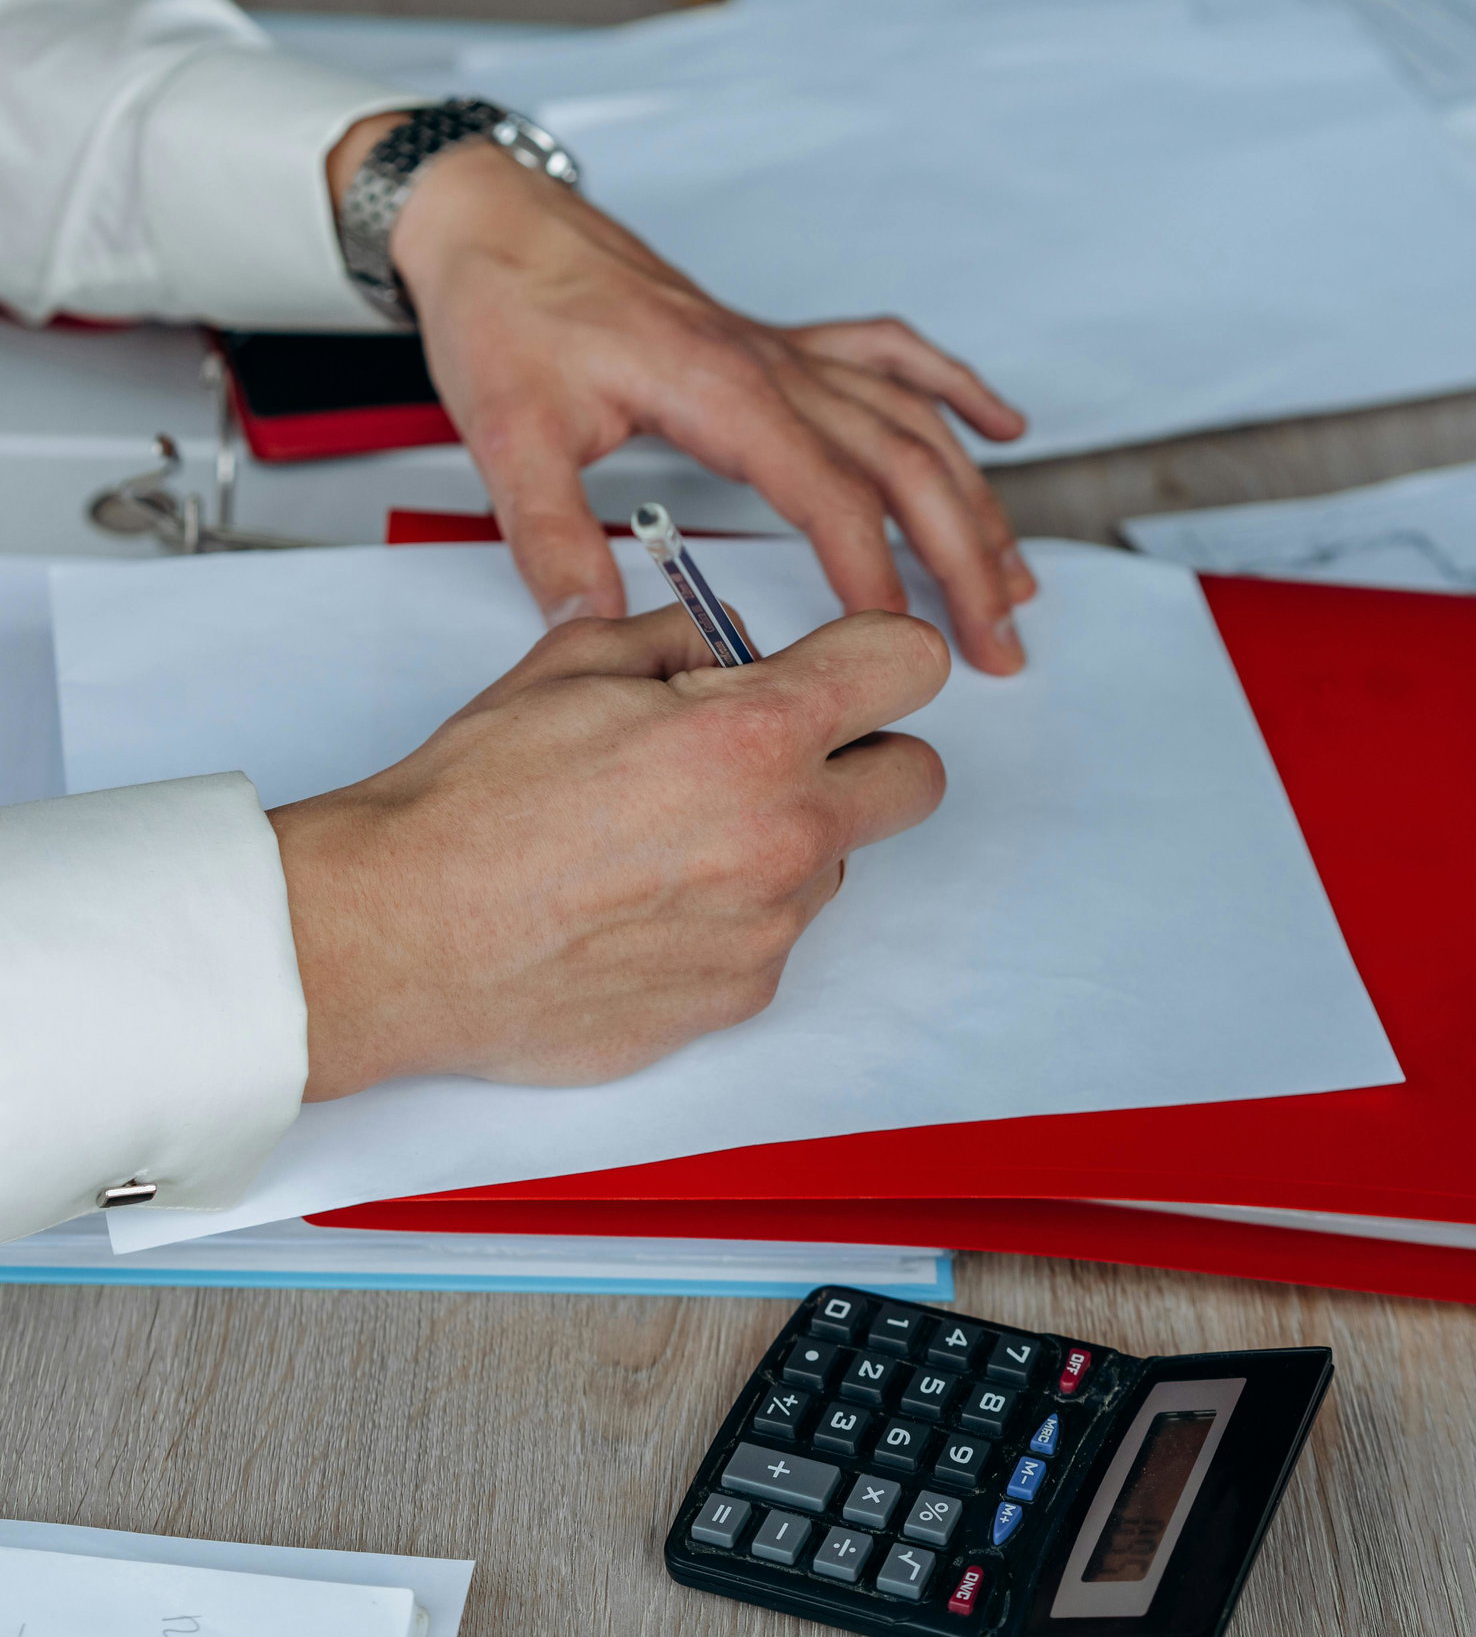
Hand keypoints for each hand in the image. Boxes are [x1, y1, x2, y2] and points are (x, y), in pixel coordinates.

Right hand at [268, 603, 947, 1099]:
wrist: (400, 934)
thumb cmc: (468, 803)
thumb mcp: (571, 663)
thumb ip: (681, 640)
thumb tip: (733, 646)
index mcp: (753, 734)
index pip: (909, 666)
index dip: (878, 656)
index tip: (849, 667)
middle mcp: (783, 835)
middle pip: (915, 779)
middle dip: (862, 753)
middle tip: (775, 753)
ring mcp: (768, 927)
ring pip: (837, 863)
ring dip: (785, 840)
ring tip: (669, 839)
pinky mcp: (739, 997)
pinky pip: (774, 936)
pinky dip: (732, 914)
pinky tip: (642, 905)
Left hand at [328, 117, 1032, 673]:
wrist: (492, 220)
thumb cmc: (503, 310)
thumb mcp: (506, 433)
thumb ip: (547, 537)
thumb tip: (586, 627)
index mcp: (720, 388)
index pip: (830, 494)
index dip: (874, 573)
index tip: (896, 643)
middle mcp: (773, 364)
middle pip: (906, 462)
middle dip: (965, 557)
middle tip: (998, 644)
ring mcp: (784, 351)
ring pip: (915, 421)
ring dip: (976, 501)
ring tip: (1017, 580)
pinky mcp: (776, 344)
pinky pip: (891, 358)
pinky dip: (954, 391)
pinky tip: (1003, 428)